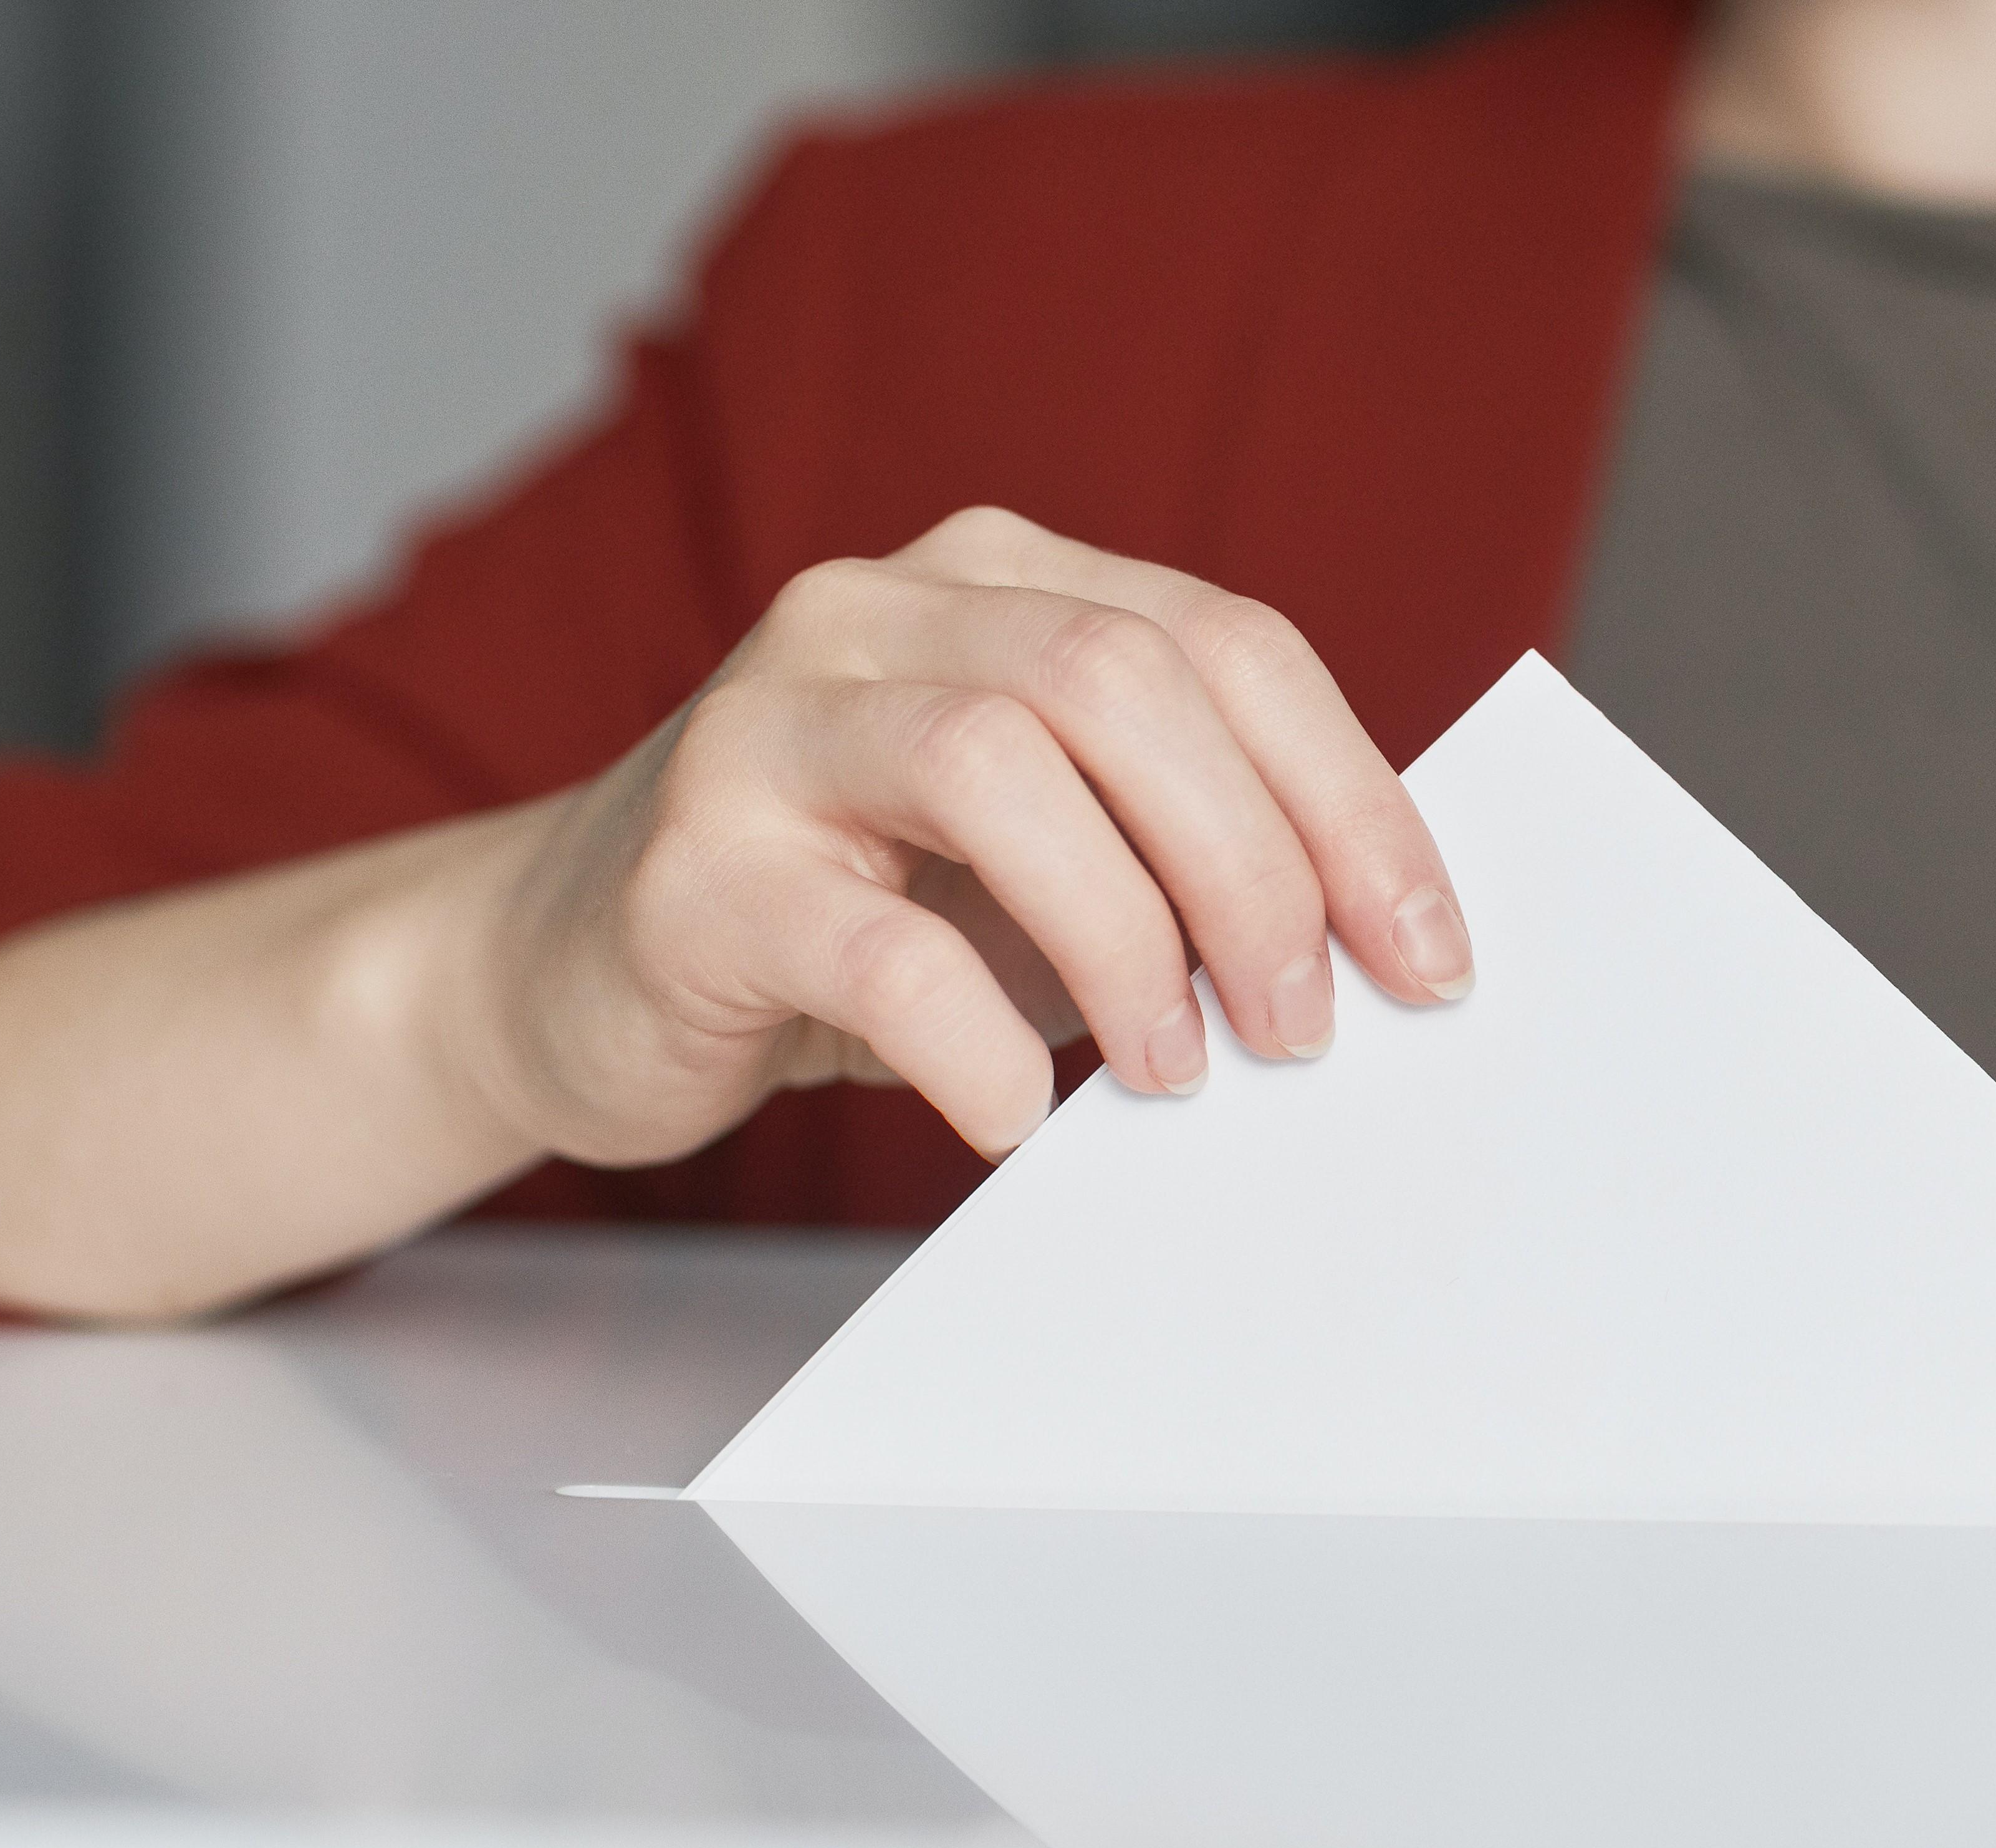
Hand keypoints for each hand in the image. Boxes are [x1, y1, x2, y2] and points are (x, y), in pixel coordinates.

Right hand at [475, 506, 1476, 1166]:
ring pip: (993, 770)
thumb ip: (1171, 842)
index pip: (1220, 644)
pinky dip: (979, 1046)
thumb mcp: (1035, 853)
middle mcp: (872, 615)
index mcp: (991, 582)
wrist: (568, 973)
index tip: (1428, 952)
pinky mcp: (690, 870)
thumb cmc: (849, 917)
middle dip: (1252, 864)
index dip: (1349, 796)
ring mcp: (764, 725)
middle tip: (1301, 1026)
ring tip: (1174, 1070)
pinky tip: (1010, 1117)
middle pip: (1117, 681)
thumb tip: (1372, 942)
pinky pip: (874, 948)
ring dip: (1126, 940)